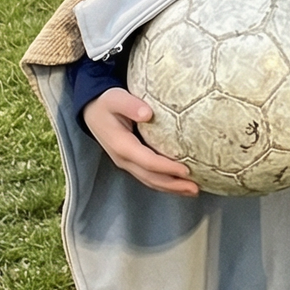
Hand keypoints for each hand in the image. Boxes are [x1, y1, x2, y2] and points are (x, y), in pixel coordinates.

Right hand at [82, 86, 198, 194]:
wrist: (93, 111)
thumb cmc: (107, 103)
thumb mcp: (116, 98)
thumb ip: (130, 105)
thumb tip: (148, 114)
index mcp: (121, 145)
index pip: (148, 161)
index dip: (167, 167)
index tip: (186, 170)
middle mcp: (124, 159)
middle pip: (151, 177)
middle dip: (173, 185)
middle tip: (196, 188)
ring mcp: (127, 163)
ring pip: (151, 181)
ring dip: (171, 188)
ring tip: (192, 190)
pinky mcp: (131, 163)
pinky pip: (149, 177)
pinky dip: (165, 183)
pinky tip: (179, 184)